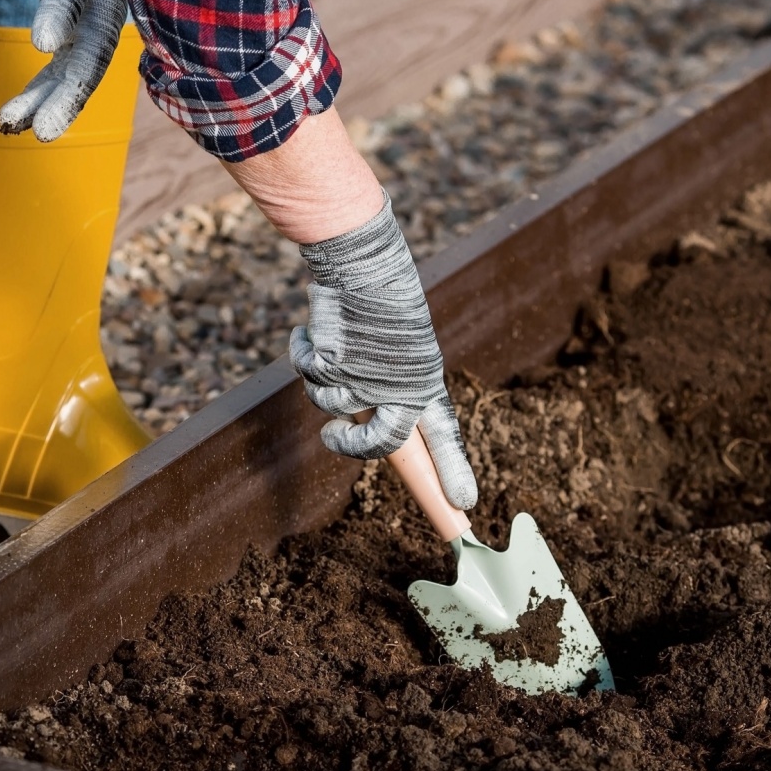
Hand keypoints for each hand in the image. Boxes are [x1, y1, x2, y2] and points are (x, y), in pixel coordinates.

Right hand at [289, 195, 477, 510]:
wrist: (362, 262)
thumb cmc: (381, 303)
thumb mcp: (397, 350)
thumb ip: (387, 388)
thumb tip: (362, 422)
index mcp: (423, 381)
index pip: (444, 436)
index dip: (453, 472)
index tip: (467, 508)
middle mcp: (400, 385)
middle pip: (379, 443)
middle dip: (349, 446)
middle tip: (333, 437)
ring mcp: (367, 377)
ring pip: (330, 406)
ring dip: (320, 383)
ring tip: (328, 348)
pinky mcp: (336, 364)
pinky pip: (309, 374)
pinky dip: (302, 350)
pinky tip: (312, 330)